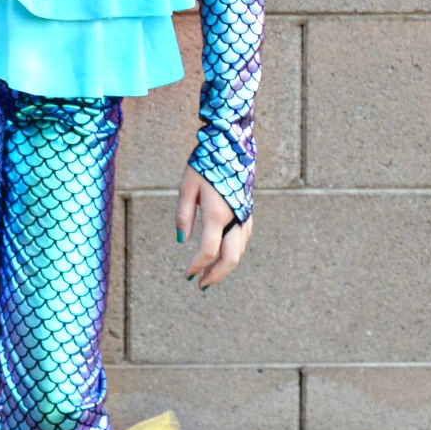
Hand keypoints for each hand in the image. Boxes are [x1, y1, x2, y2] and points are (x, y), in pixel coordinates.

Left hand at [175, 163, 251, 287]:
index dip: (196, 266)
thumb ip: (184, 215)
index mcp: (217, 213)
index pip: (207, 251)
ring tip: (209, 273)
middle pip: (230, 258)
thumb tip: (182, 241)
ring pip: (239, 250)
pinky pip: (244, 239)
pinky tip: (223, 254)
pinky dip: (234, 251)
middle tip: (201, 284)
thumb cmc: (205, 163)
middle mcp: (235, 218)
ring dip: (225, 265)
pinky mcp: (248, 210)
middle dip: (216, 275)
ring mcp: (245, 215)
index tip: (186, 275)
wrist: (231, 145)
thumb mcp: (187, 186)